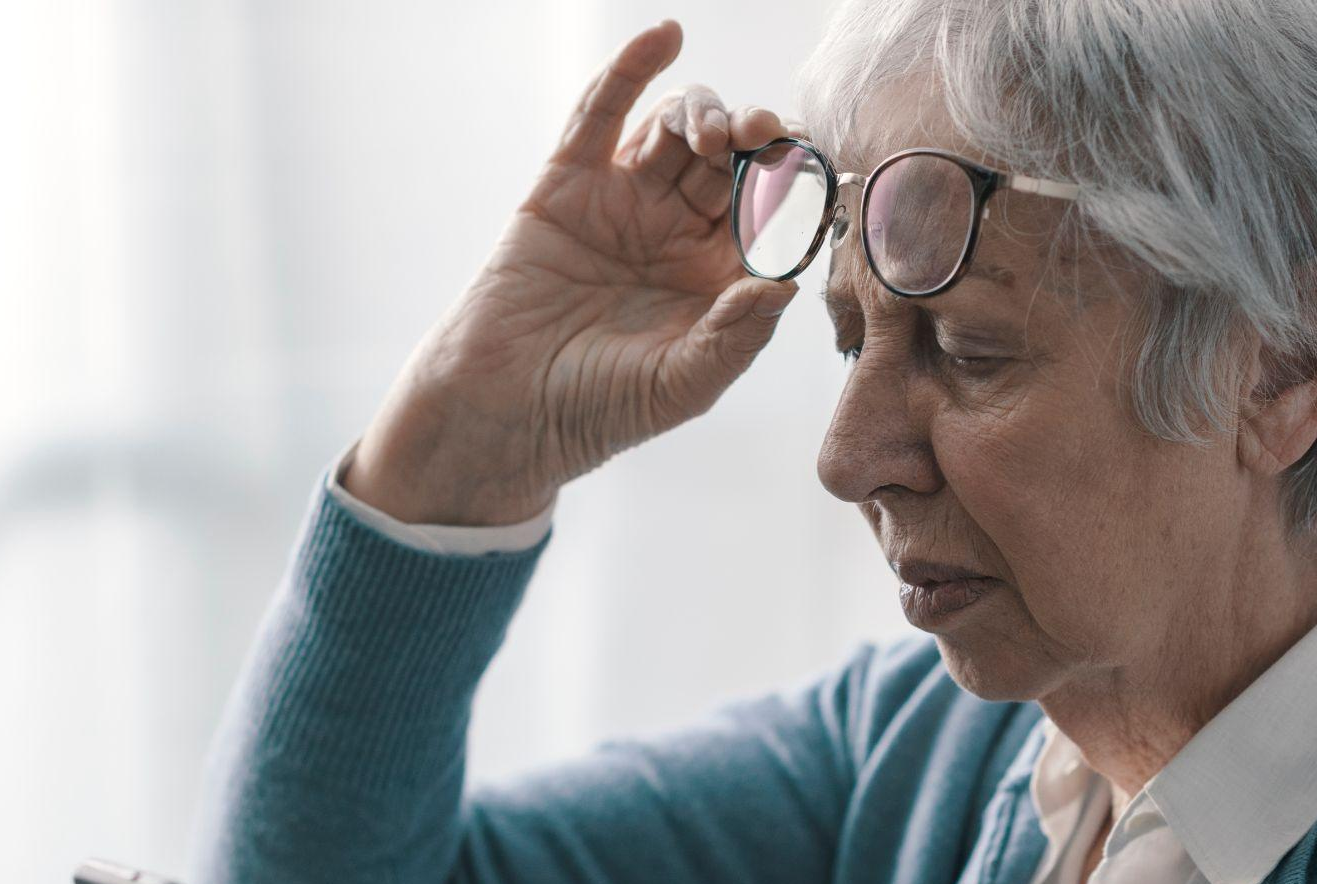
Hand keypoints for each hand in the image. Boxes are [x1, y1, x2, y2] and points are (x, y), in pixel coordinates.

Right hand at [348, 19, 799, 525]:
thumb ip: (736, 337)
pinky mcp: (567, 184)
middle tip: (767, 137)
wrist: (505, 412)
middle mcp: (675, 232)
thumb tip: (785, 283)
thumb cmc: (598, 410)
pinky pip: (601, 114)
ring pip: (677, 130)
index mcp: (715, 277)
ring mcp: (622, 202)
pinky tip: (665, 35)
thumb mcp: (682, 385)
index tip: (811, 175)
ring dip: (707, 114)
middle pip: (731, 160)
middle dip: (757, 140)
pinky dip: (631, 70)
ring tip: (715, 136)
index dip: (794, 188)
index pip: (771, 214)